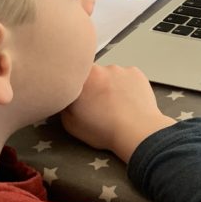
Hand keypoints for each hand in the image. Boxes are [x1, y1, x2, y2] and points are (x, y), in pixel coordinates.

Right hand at [61, 64, 175, 162]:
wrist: (137, 132)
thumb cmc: (105, 130)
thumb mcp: (70, 123)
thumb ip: (64, 104)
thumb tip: (66, 97)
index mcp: (80, 79)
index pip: (73, 76)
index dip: (76, 88)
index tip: (81, 98)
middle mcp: (99, 69)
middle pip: (92, 74)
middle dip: (94, 86)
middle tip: (99, 104)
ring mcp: (119, 69)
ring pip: (110, 75)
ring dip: (111, 85)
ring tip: (116, 105)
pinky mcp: (135, 72)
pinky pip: (127, 76)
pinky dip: (127, 86)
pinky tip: (128, 101)